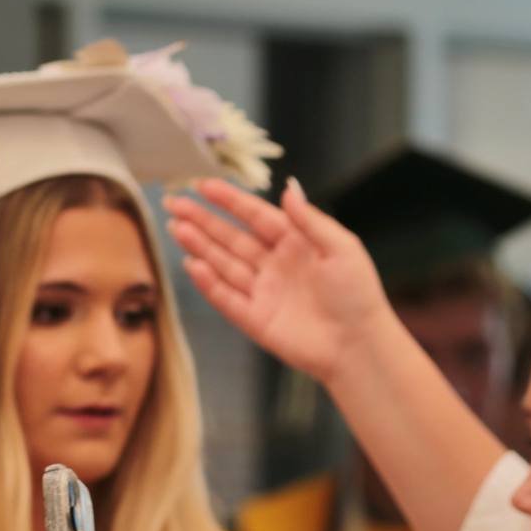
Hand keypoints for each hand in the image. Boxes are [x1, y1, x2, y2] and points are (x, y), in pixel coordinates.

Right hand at [163, 177, 396, 385]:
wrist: (357, 345)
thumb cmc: (357, 295)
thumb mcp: (341, 248)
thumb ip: (310, 219)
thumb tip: (288, 186)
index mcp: (296, 243)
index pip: (255, 215)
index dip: (229, 200)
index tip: (202, 185)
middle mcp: (274, 265)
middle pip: (231, 237)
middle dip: (202, 221)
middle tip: (173, 204)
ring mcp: (263, 293)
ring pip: (224, 265)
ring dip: (199, 246)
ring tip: (176, 228)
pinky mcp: (255, 320)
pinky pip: (226, 298)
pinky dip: (209, 283)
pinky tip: (192, 265)